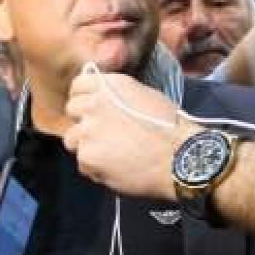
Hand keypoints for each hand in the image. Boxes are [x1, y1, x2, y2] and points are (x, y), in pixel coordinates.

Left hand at [64, 71, 188, 200]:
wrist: (182, 158)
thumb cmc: (171, 129)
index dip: (83, 98)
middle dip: (84, 122)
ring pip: (72, 140)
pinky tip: (117, 169)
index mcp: (109, 86)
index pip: (78, 85)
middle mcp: (94, 104)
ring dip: (87, 147)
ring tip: (112, 155)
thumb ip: (118, 95)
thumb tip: (104, 98)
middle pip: (71, 111)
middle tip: (103, 135)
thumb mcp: (145, 96)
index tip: (89, 109)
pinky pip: (83, 164)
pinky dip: (96, 169)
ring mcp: (88, 131)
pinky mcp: (88, 156)